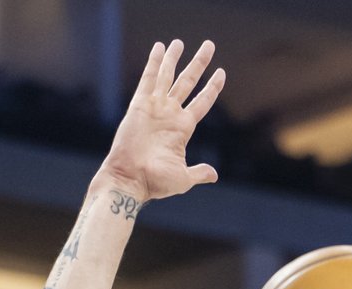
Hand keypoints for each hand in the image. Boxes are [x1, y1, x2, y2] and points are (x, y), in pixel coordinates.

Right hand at [99, 40, 224, 202]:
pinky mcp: (139, 106)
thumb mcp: (183, 179)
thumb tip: (214, 174)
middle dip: (199, 63)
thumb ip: (198, 172)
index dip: (212, 88)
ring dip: (173, 58)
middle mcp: (169, 115)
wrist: (130, 181)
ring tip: (179, 41)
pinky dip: (154, 63)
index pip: (202, 102)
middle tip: (209, 45)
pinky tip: (159, 47)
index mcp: (182, 129)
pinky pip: (148, 79)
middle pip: (188, 82)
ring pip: (168, 76)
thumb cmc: (155, 183)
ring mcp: (155, 108)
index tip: (221, 72)